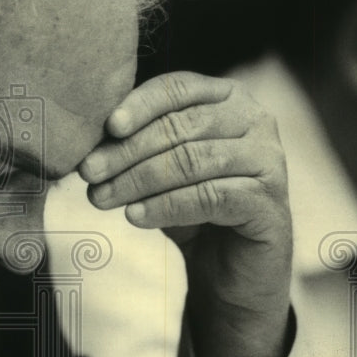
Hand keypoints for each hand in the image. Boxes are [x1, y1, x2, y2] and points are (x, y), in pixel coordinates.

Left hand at [78, 71, 292, 356]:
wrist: (230, 269)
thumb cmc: (190, 206)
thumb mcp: (159, 168)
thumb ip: (135, 145)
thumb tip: (87, 143)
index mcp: (228, 98)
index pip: (178, 87)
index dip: (140, 104)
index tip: (108, 127)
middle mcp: (255, 121)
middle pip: (181, 126)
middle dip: (128, 150)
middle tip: (89, 172)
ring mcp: (269, 160)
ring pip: (193, 161)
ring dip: (139, 180)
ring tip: (101, 198)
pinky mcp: (270, 202)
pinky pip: (210, 197)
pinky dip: (167, 206)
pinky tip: (135, 217)